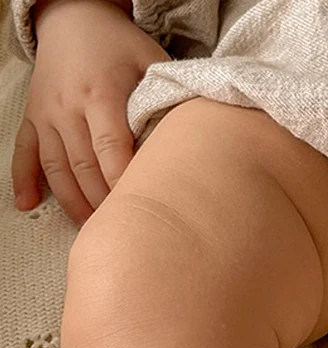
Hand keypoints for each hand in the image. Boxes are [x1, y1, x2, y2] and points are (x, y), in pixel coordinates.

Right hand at [12, 0, 170, 224]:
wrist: (74, 17)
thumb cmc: (120, 45)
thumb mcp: (151, 61)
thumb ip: (167, 99)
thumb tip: (188, 139)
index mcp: (101, 93)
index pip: (111, 146)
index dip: (123, 179)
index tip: (140, 206)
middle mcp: (68, 107)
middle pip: (84, 166)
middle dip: (103, 202)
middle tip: (123, 228)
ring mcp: (46, 114)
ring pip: (56, 168)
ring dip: (72, 202)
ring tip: (91, 230)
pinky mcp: (32, 118)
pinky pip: (24, 153)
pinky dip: (23, 180)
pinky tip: (27, 205)